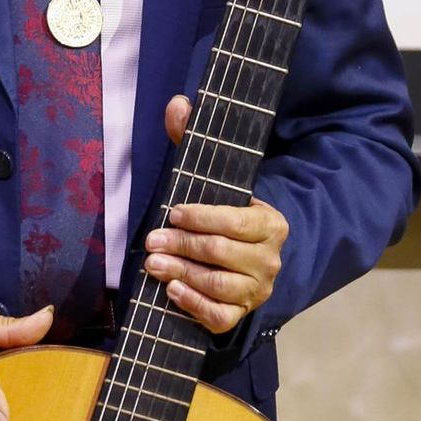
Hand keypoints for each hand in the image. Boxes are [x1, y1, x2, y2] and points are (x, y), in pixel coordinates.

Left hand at [142, 95, 288, 336]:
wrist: (250, 257)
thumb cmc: (225, 214)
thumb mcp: (212, 178)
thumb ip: (193, 141)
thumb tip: (177, 104)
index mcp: (270, 222)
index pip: (236, 221)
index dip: (203, 217)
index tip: (173, 212)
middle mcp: (270, 258)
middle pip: (222, 253)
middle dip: (183, 245)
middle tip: (151, 241)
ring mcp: (257, 289)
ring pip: (220, 285)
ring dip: (183, 275)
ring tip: (153, 265)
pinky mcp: (242, 314)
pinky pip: (219, 317)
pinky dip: (194, 305)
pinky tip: (172, 291)